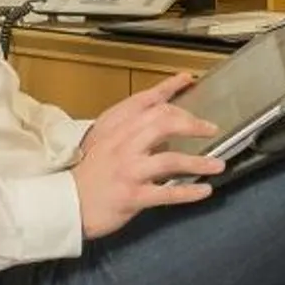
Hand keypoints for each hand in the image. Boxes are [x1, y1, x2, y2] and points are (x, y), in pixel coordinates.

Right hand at [72, 72, 223, 239]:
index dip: (169, 89)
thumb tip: (162, 126)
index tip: (187, 80)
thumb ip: (129, 130)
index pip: (146, 102)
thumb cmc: (89, 174)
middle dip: (192, 124)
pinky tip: (204, 190)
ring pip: (170, 159)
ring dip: (198, 161)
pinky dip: (189, 192)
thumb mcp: (103, 142)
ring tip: (218, 164)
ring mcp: (128, 171)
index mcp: (115, 129)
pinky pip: (168, 193)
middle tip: (210, 129)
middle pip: (163, 123)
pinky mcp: (133, 197)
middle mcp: (122, 145)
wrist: (66, 204)